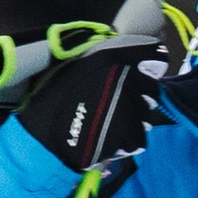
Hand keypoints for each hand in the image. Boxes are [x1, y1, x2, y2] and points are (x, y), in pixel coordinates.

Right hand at [15, 37, 172, 175]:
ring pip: (146, 117)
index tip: (150, 70)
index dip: (154, 63)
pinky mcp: (127, 130)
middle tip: (116, 110)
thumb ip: (108, 62)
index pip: (154, 52)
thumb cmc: (55, 102)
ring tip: (108, 127)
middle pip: (152, 90)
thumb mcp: (78, 68)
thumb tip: (141, 60)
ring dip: (132, 125)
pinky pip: (138, 140)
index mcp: (110, 56)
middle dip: (139, 101)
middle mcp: (123, 75)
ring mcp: (127, 104)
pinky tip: (107, 142)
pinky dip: (126, 144)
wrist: (43, 138)